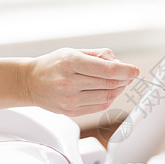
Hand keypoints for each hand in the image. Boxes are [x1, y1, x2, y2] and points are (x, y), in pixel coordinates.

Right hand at [21, 48, 139, 115]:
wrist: (29, 82)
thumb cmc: (53, 64)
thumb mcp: (74, 51)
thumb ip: (99, 56)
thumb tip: (120, 64)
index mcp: (70, 62)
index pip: (107, 69)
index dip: (126, 70)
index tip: (135, 70)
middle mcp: (69, 82)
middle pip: (109, 84)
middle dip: (124, 79)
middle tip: (129, 74)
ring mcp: (70, 100)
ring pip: (107, 97)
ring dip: (118, 89)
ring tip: (120, 81)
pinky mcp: (71, 112)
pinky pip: (99, 106)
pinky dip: (109, 98)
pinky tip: (109, 91)